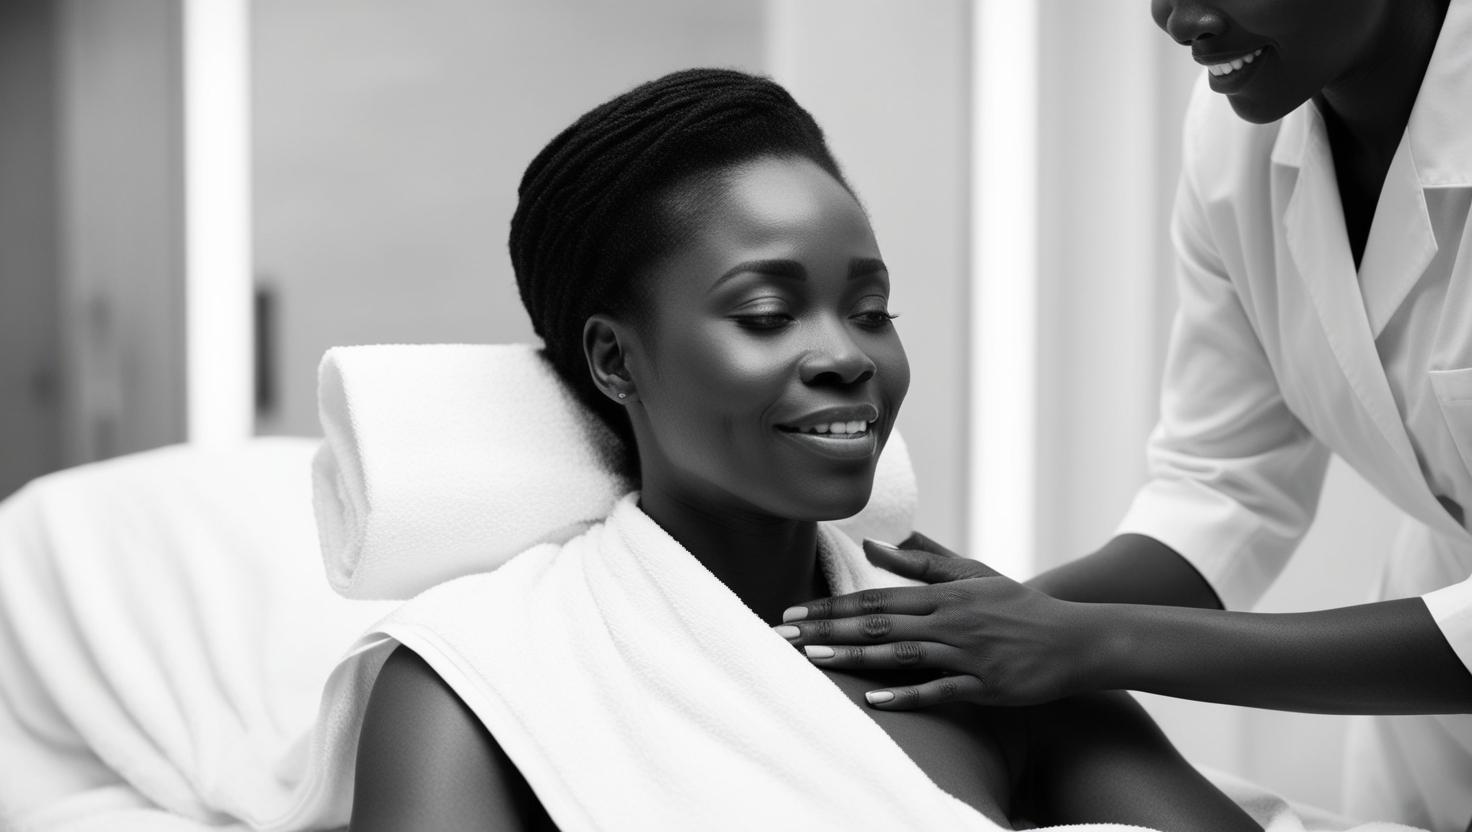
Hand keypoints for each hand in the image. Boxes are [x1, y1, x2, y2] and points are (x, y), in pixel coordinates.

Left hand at [776, 532, 1101, 708]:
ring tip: (813, 659)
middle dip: (827, 629)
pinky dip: (908, 694)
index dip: (832, 606)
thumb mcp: (971, 574)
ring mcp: (967, 654)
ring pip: (902, 654)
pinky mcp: (985, 685)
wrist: (1075, 638)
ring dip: (855, 658)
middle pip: (878, 625)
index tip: (793, 610)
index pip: (875, 600)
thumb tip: (872, 545)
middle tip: (784, 635)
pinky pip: (941, 690)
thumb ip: (922, 560)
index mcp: (943, 594)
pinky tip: (875, 700)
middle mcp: (950, 620)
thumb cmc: (1016, 606)